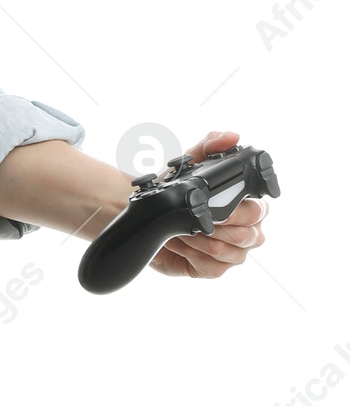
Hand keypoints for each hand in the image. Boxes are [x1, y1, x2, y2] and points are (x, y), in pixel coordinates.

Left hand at [147, 131, 269, 280]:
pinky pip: (215, 268)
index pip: (261, 211)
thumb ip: (210, 145)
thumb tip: (232, 136)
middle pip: (251, 235)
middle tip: (194, 218)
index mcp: (248, 204)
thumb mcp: (189, 161)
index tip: (217, 208)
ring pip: (233, 253)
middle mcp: (246, 229)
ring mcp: (233, 251)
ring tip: (181, 229)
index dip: (240, 210)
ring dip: (200, 240)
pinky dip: (193, 256)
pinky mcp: (214, 269)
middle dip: (218, 226)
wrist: (146, 212)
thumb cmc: (173, 187)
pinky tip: (180, 245)